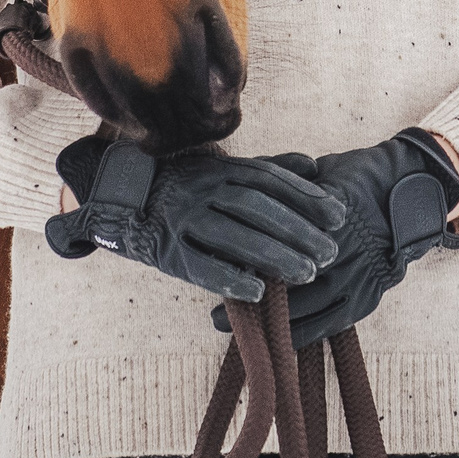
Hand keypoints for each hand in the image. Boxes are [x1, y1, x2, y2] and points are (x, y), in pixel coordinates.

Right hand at [45, 136, 346, 302]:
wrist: (120, 197)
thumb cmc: (184, 185)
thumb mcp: (222, 168)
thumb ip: (267, 169)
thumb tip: (313, 165)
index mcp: (221, 169)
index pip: (270, 180)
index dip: (306, 197)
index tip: (338, 216)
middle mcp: (203, 189)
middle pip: (257, 208)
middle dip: (297, 230)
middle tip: (330, 252)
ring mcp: (184, 219)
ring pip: (234, 236)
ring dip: (274, 255)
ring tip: (307, 273)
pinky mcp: (167, 251)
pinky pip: (201, 266)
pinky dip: (230, 278)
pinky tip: (260, 291)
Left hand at [212, 129, 458, 347]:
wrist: (407, 192)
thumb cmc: (356, 177)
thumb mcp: (320, 174)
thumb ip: (289, 190)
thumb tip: (247, 195)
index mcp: (323, 220)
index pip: (277, 246)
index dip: (244, 259)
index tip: (215, 266)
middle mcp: (339, 253)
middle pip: (284, 282)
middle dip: (247, 296)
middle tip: (215, 312)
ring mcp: (353, 280)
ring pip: (301, 309)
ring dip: (265, 322)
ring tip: (232, 328)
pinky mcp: (364, 301)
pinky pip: (324, 325)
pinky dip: (296, 335)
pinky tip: (272, 343)